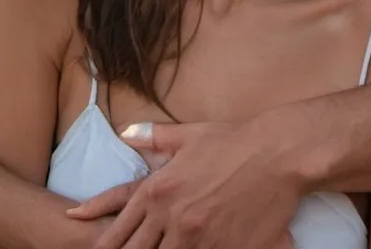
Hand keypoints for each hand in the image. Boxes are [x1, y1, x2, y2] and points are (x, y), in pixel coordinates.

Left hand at [67, 120, 301, 248]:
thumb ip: (154, 138)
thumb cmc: (233, 140)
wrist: (276, 154)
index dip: (106, 242)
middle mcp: (173, 217)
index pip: (121, 224)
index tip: (94, 248)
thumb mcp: (189, 135)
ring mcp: (198, 238)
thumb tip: (126, 133)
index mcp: (159, 189)